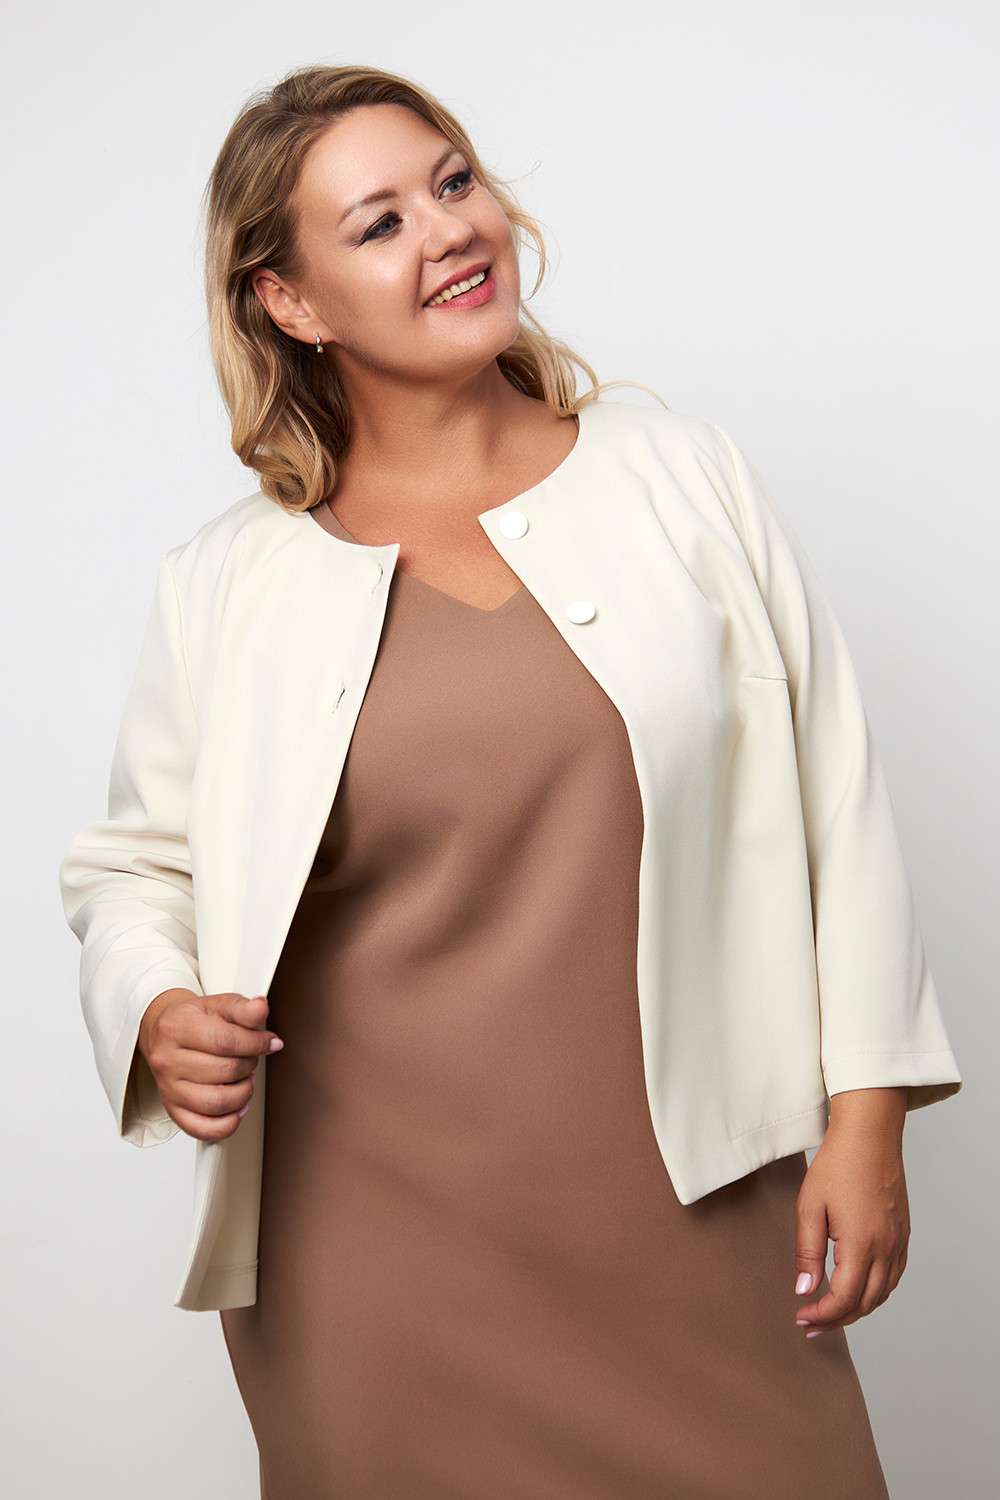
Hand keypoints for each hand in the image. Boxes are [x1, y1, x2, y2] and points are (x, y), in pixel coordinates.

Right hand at [138, 988, 282, 1141]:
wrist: (166, 1034)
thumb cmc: (194, 1020)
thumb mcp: (218, 1005)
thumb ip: (242, 1008)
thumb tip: (260, 1009)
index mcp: (177, 1028)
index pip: (225, 1041)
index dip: (256, 1043)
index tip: (270, 1042)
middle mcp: (168, 1060)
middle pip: (225, 1072)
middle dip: (249, 1065)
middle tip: (251, 1058)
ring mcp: (169, 1088)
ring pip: (217, 1103)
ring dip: (243, 1093)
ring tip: (245, 1079)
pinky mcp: (173, 1110)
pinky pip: (203, 1129)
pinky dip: (228, 1123)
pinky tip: (236, 1106)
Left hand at [794, 1087, 908, 1335]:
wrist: (870, 1135)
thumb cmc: (837, 1165)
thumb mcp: (810, 1207)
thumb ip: (807, 1252)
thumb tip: (805, 1291)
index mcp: (861, 1244)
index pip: (844, 1299)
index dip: (822, 1315)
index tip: (801, 1317)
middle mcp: (886, 1248)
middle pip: (865, 1303)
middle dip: (837, 1320)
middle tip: (810, 1325)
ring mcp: (899, 1242)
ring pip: (882, 1294)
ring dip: (857, 1309)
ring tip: (830, 1312)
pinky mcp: (904, 1235)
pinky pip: (894, 1277)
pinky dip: (876, 1292)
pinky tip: (858, 1290)